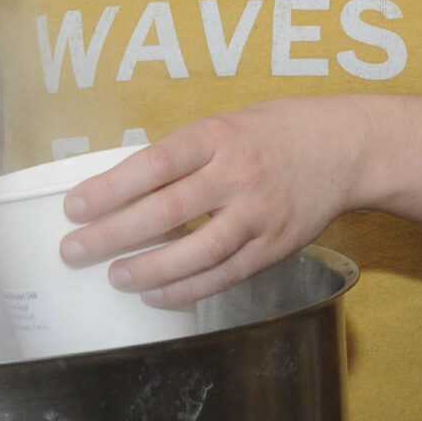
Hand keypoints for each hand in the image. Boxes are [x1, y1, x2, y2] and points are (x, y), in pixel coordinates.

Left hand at [56, 99, 365, 306]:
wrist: (348, 148)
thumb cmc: (275, 132)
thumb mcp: (226, 124)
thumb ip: (183, 155)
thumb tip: (123, 186)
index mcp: (218, 136)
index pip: (153, 163)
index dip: (109, 188)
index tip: (74, 207)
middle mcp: (238, 174)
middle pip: (166, 210)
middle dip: (113, 234)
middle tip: (74, 251)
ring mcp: (259, 214)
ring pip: (196, 252)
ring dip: (149, 269)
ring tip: (115, 277)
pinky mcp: (275, 247)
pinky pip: (224, 275)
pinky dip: (187, 290)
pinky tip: (156, 295)